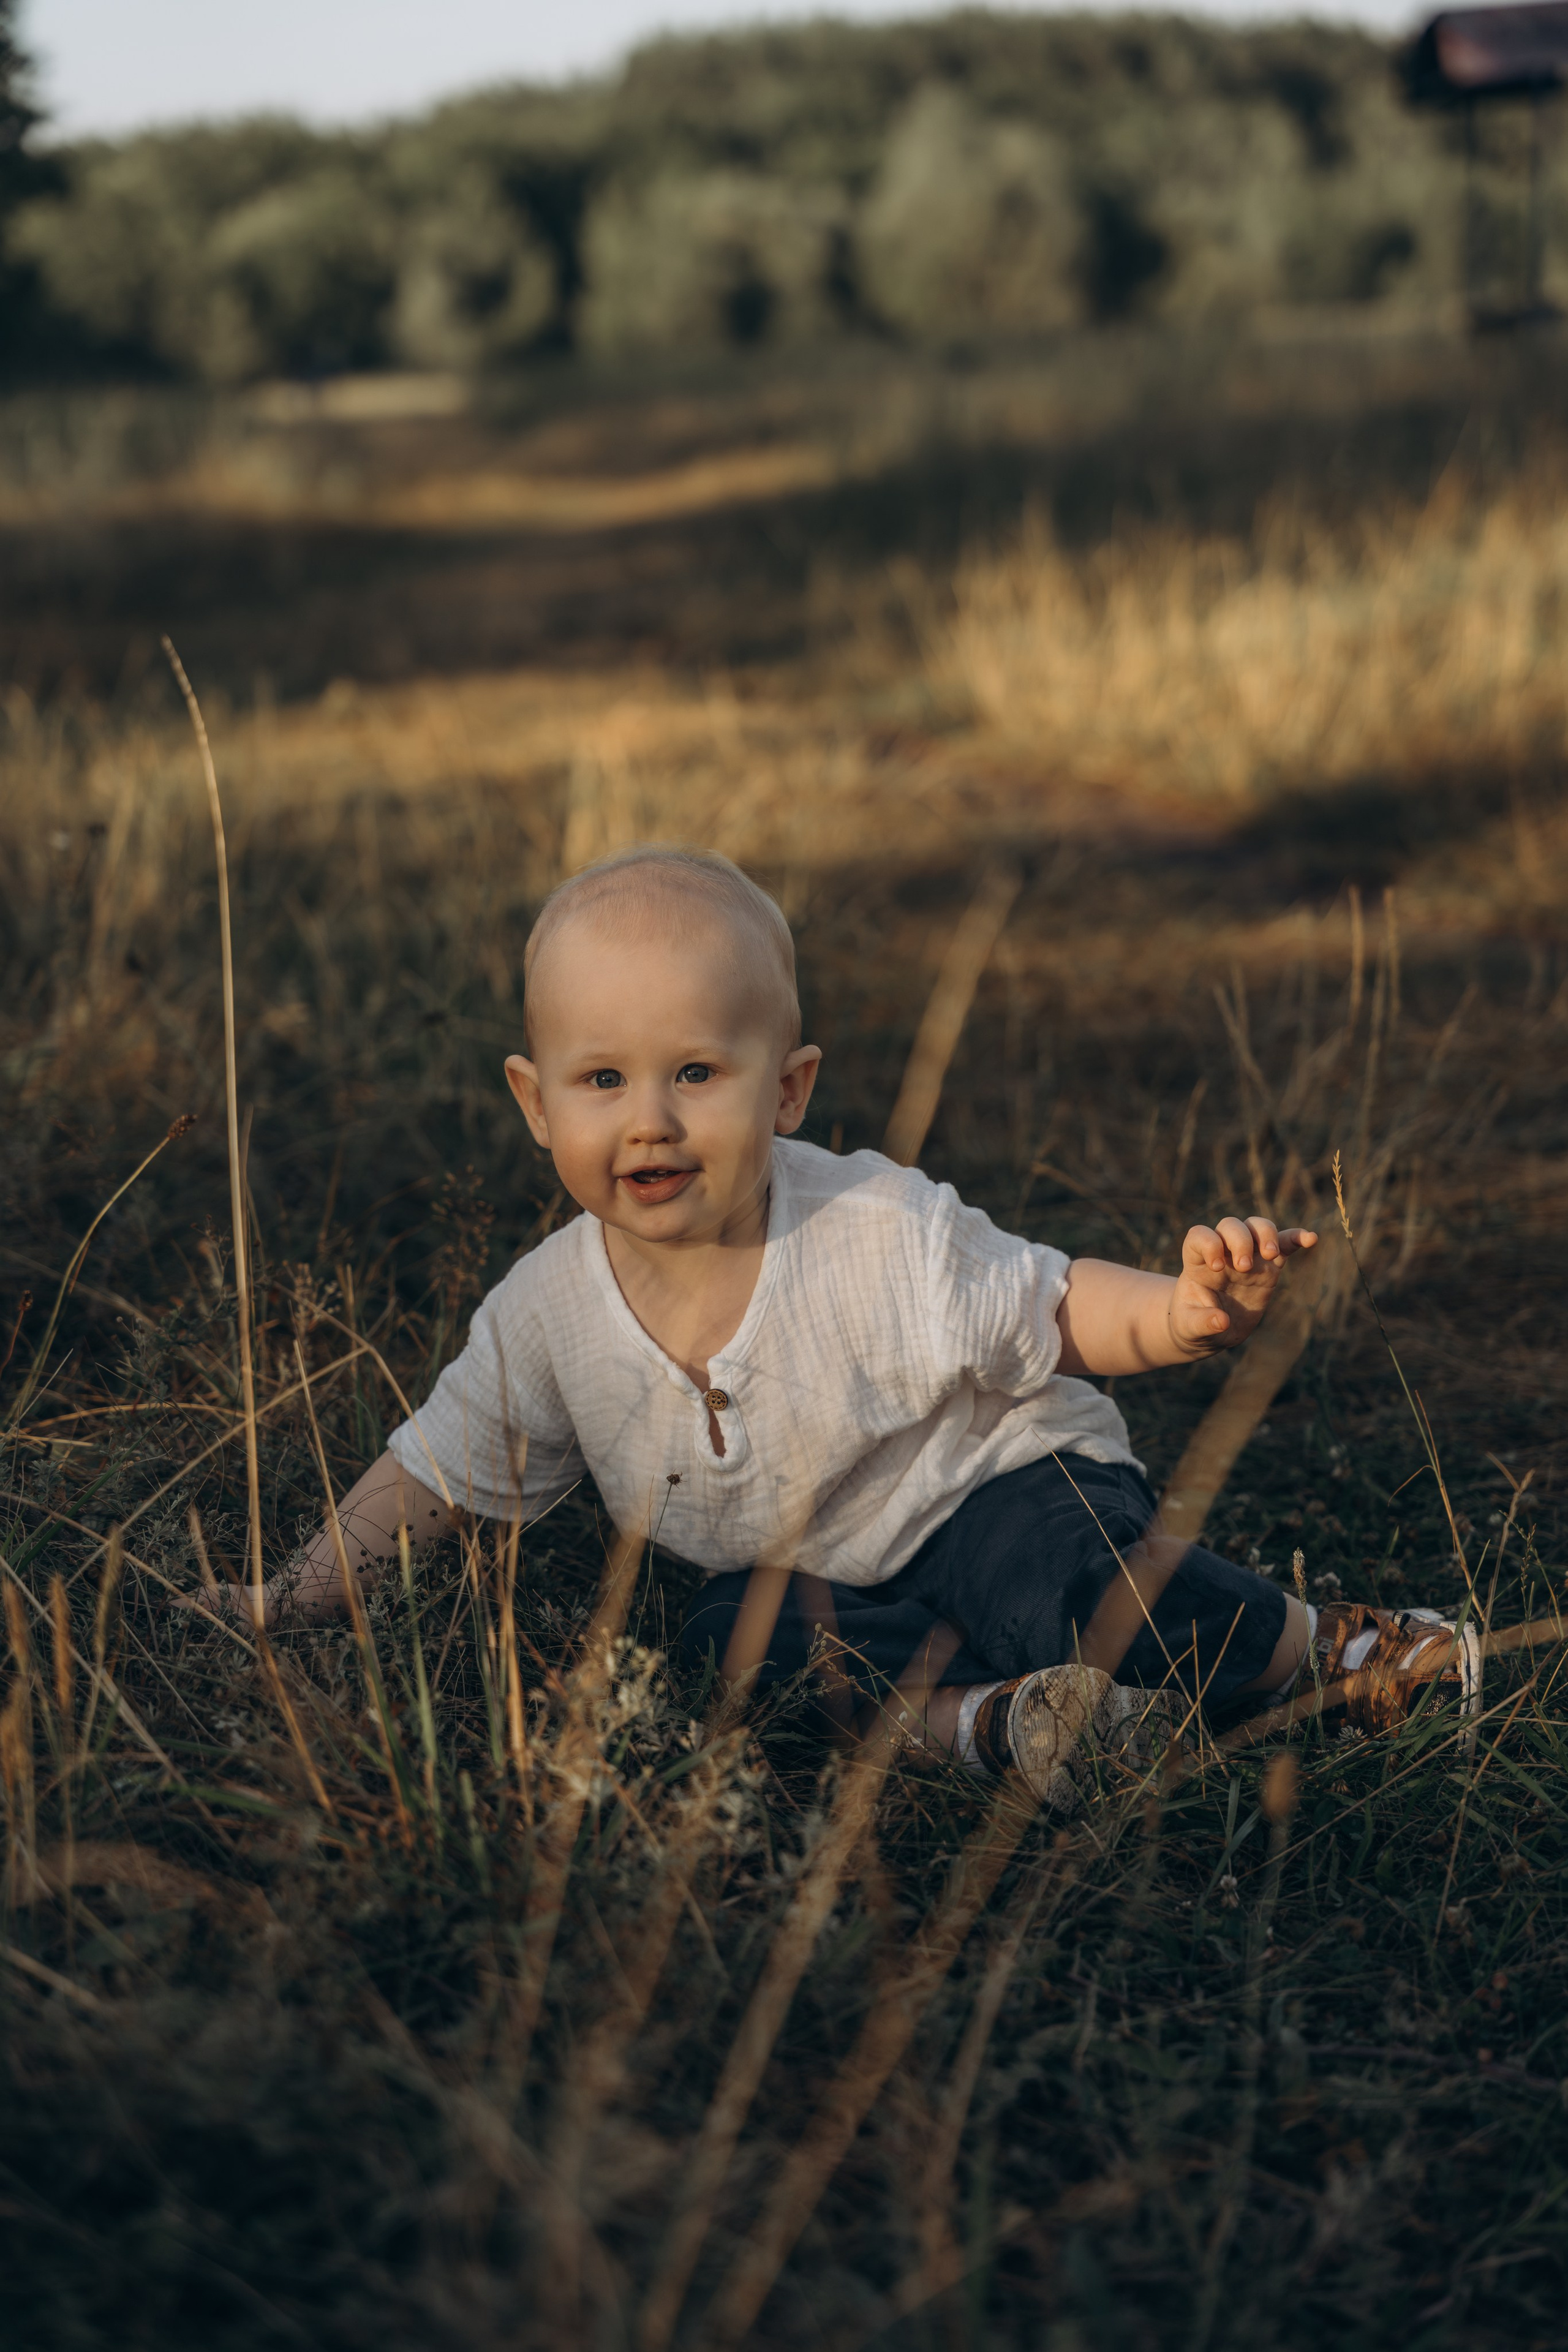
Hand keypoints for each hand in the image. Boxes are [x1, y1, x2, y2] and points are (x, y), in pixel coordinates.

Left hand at [1168, 1215, 1316, 1355]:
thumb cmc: (1192, 1324)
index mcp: (1197, 1263)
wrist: (1212, 1330)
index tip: (1217, 1267)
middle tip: (1244, 1268)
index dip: (1208, 1243)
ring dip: (1266, 1234)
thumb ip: (1201, 1322)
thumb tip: (1222, 1321)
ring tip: (1271, 1255)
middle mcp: (1222, 1253)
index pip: (1199, 1236)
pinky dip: (1296, 1239)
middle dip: (1240, 1241)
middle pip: (1231, 1225)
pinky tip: (1310, 1239)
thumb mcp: (1189, 1327)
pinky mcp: (1269, 1267)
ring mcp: (1247, 1256)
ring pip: (1257, 1227)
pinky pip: (1284, 1245)